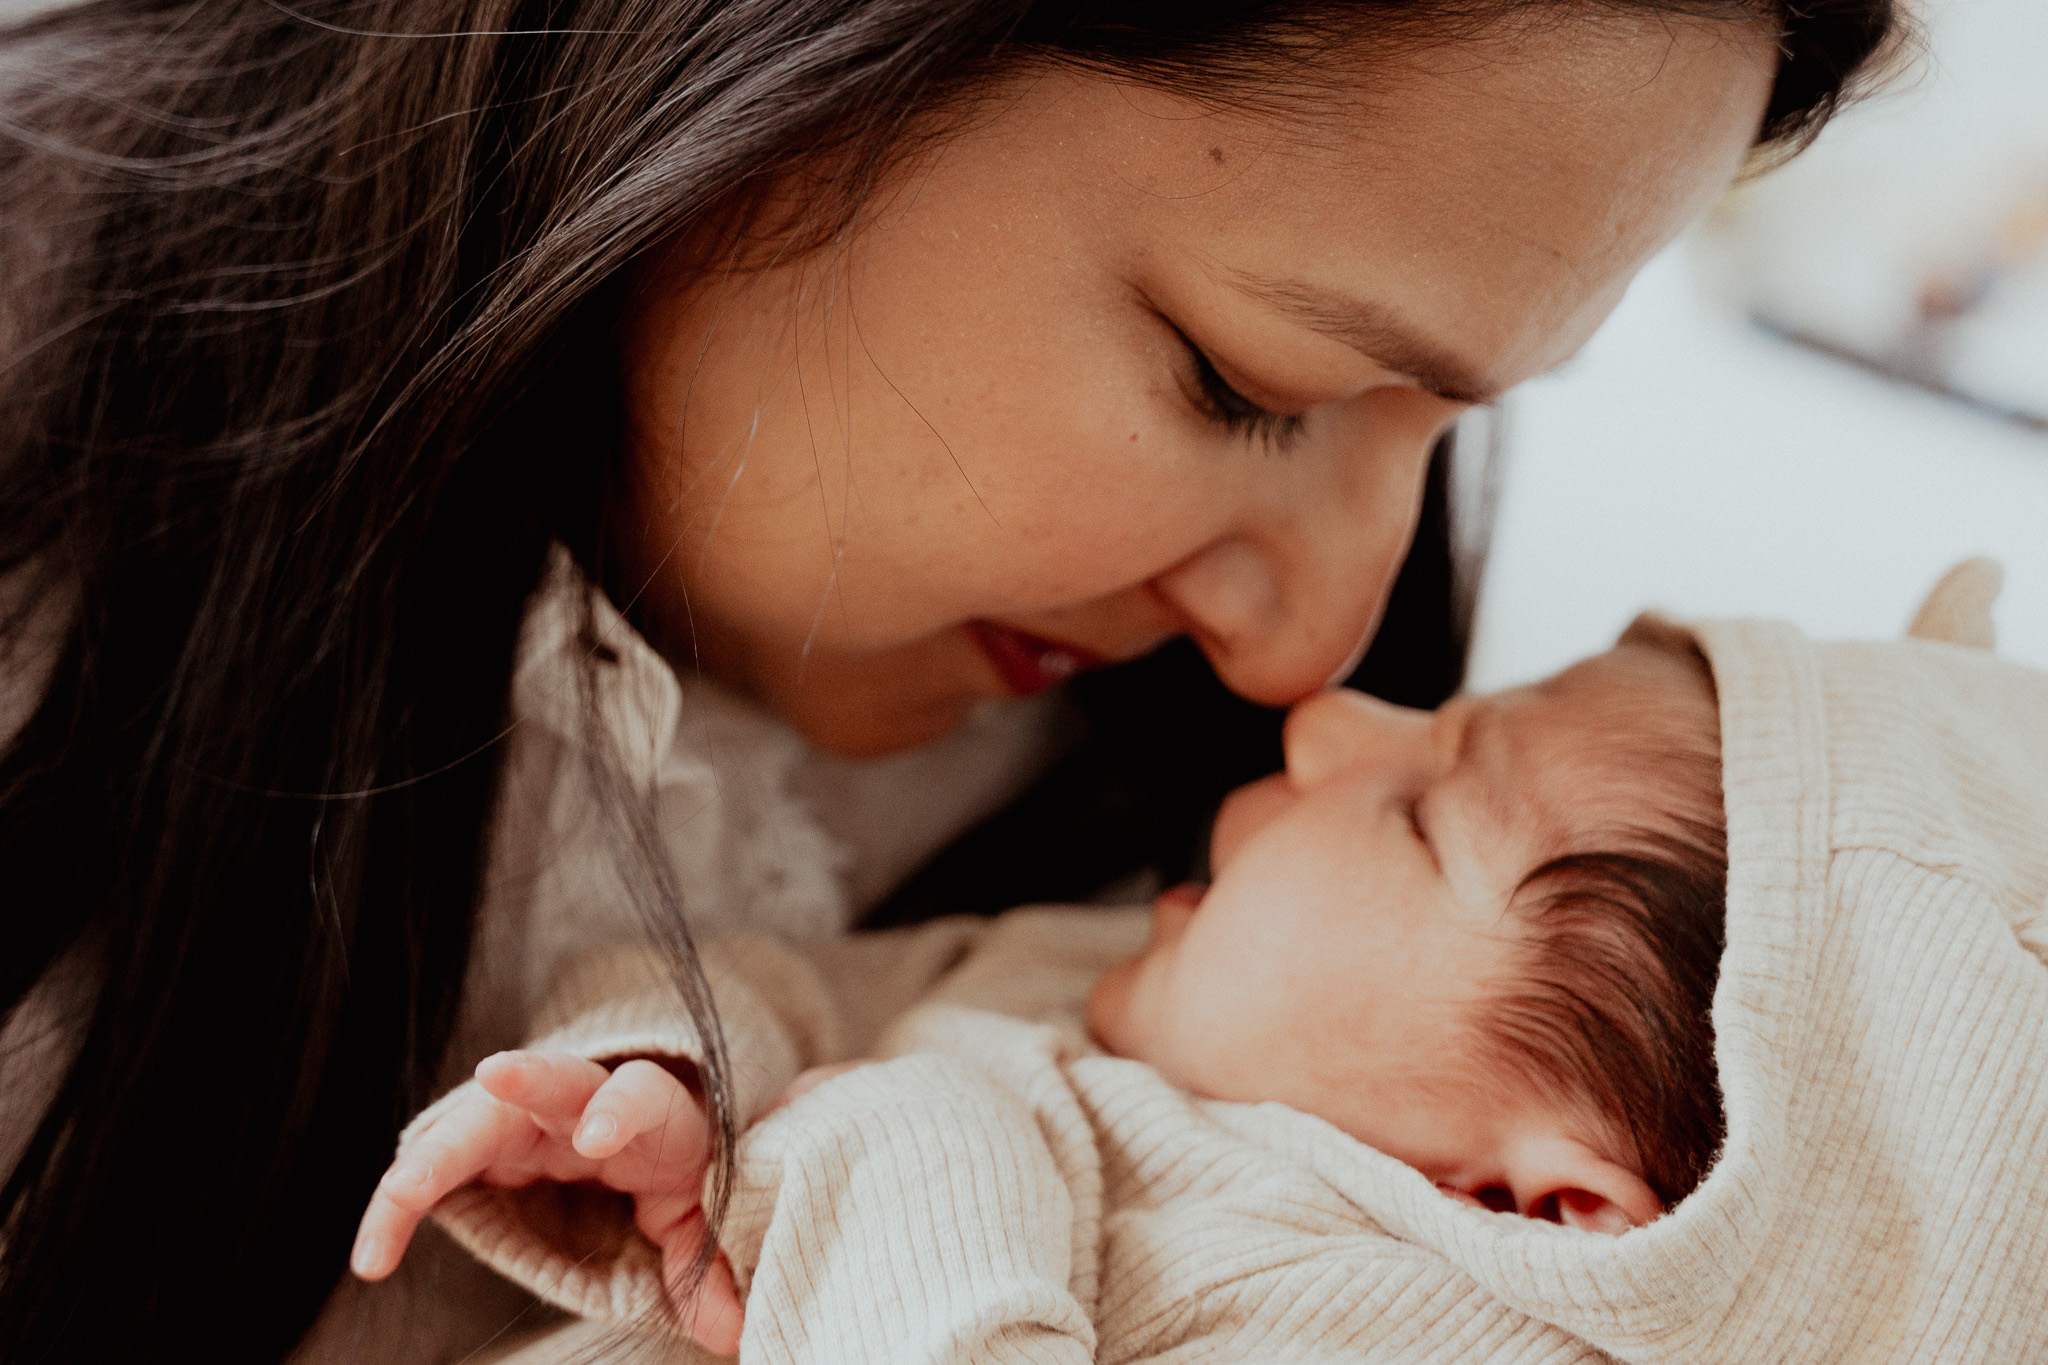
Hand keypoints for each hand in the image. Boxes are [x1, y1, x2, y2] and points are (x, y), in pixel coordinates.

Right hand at [350, 1050, 742, 1353]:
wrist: (641, 1138)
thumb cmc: (673, 1172)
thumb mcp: (698, 1213)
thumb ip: (707, 1262)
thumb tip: (734, 1327)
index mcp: (652, 1118)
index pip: (640, 1095)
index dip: (620, 1110)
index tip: (598, 1136)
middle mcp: (585, 1105)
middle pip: (555, 1080)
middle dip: (527, 1078)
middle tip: (493, 1077)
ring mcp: (529, 1121)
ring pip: (480, 1119)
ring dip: (437, 1154)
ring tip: (398, 1198)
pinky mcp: (486, 1147)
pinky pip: (437, 1170)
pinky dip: (403, 1207)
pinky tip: (374, 1257)